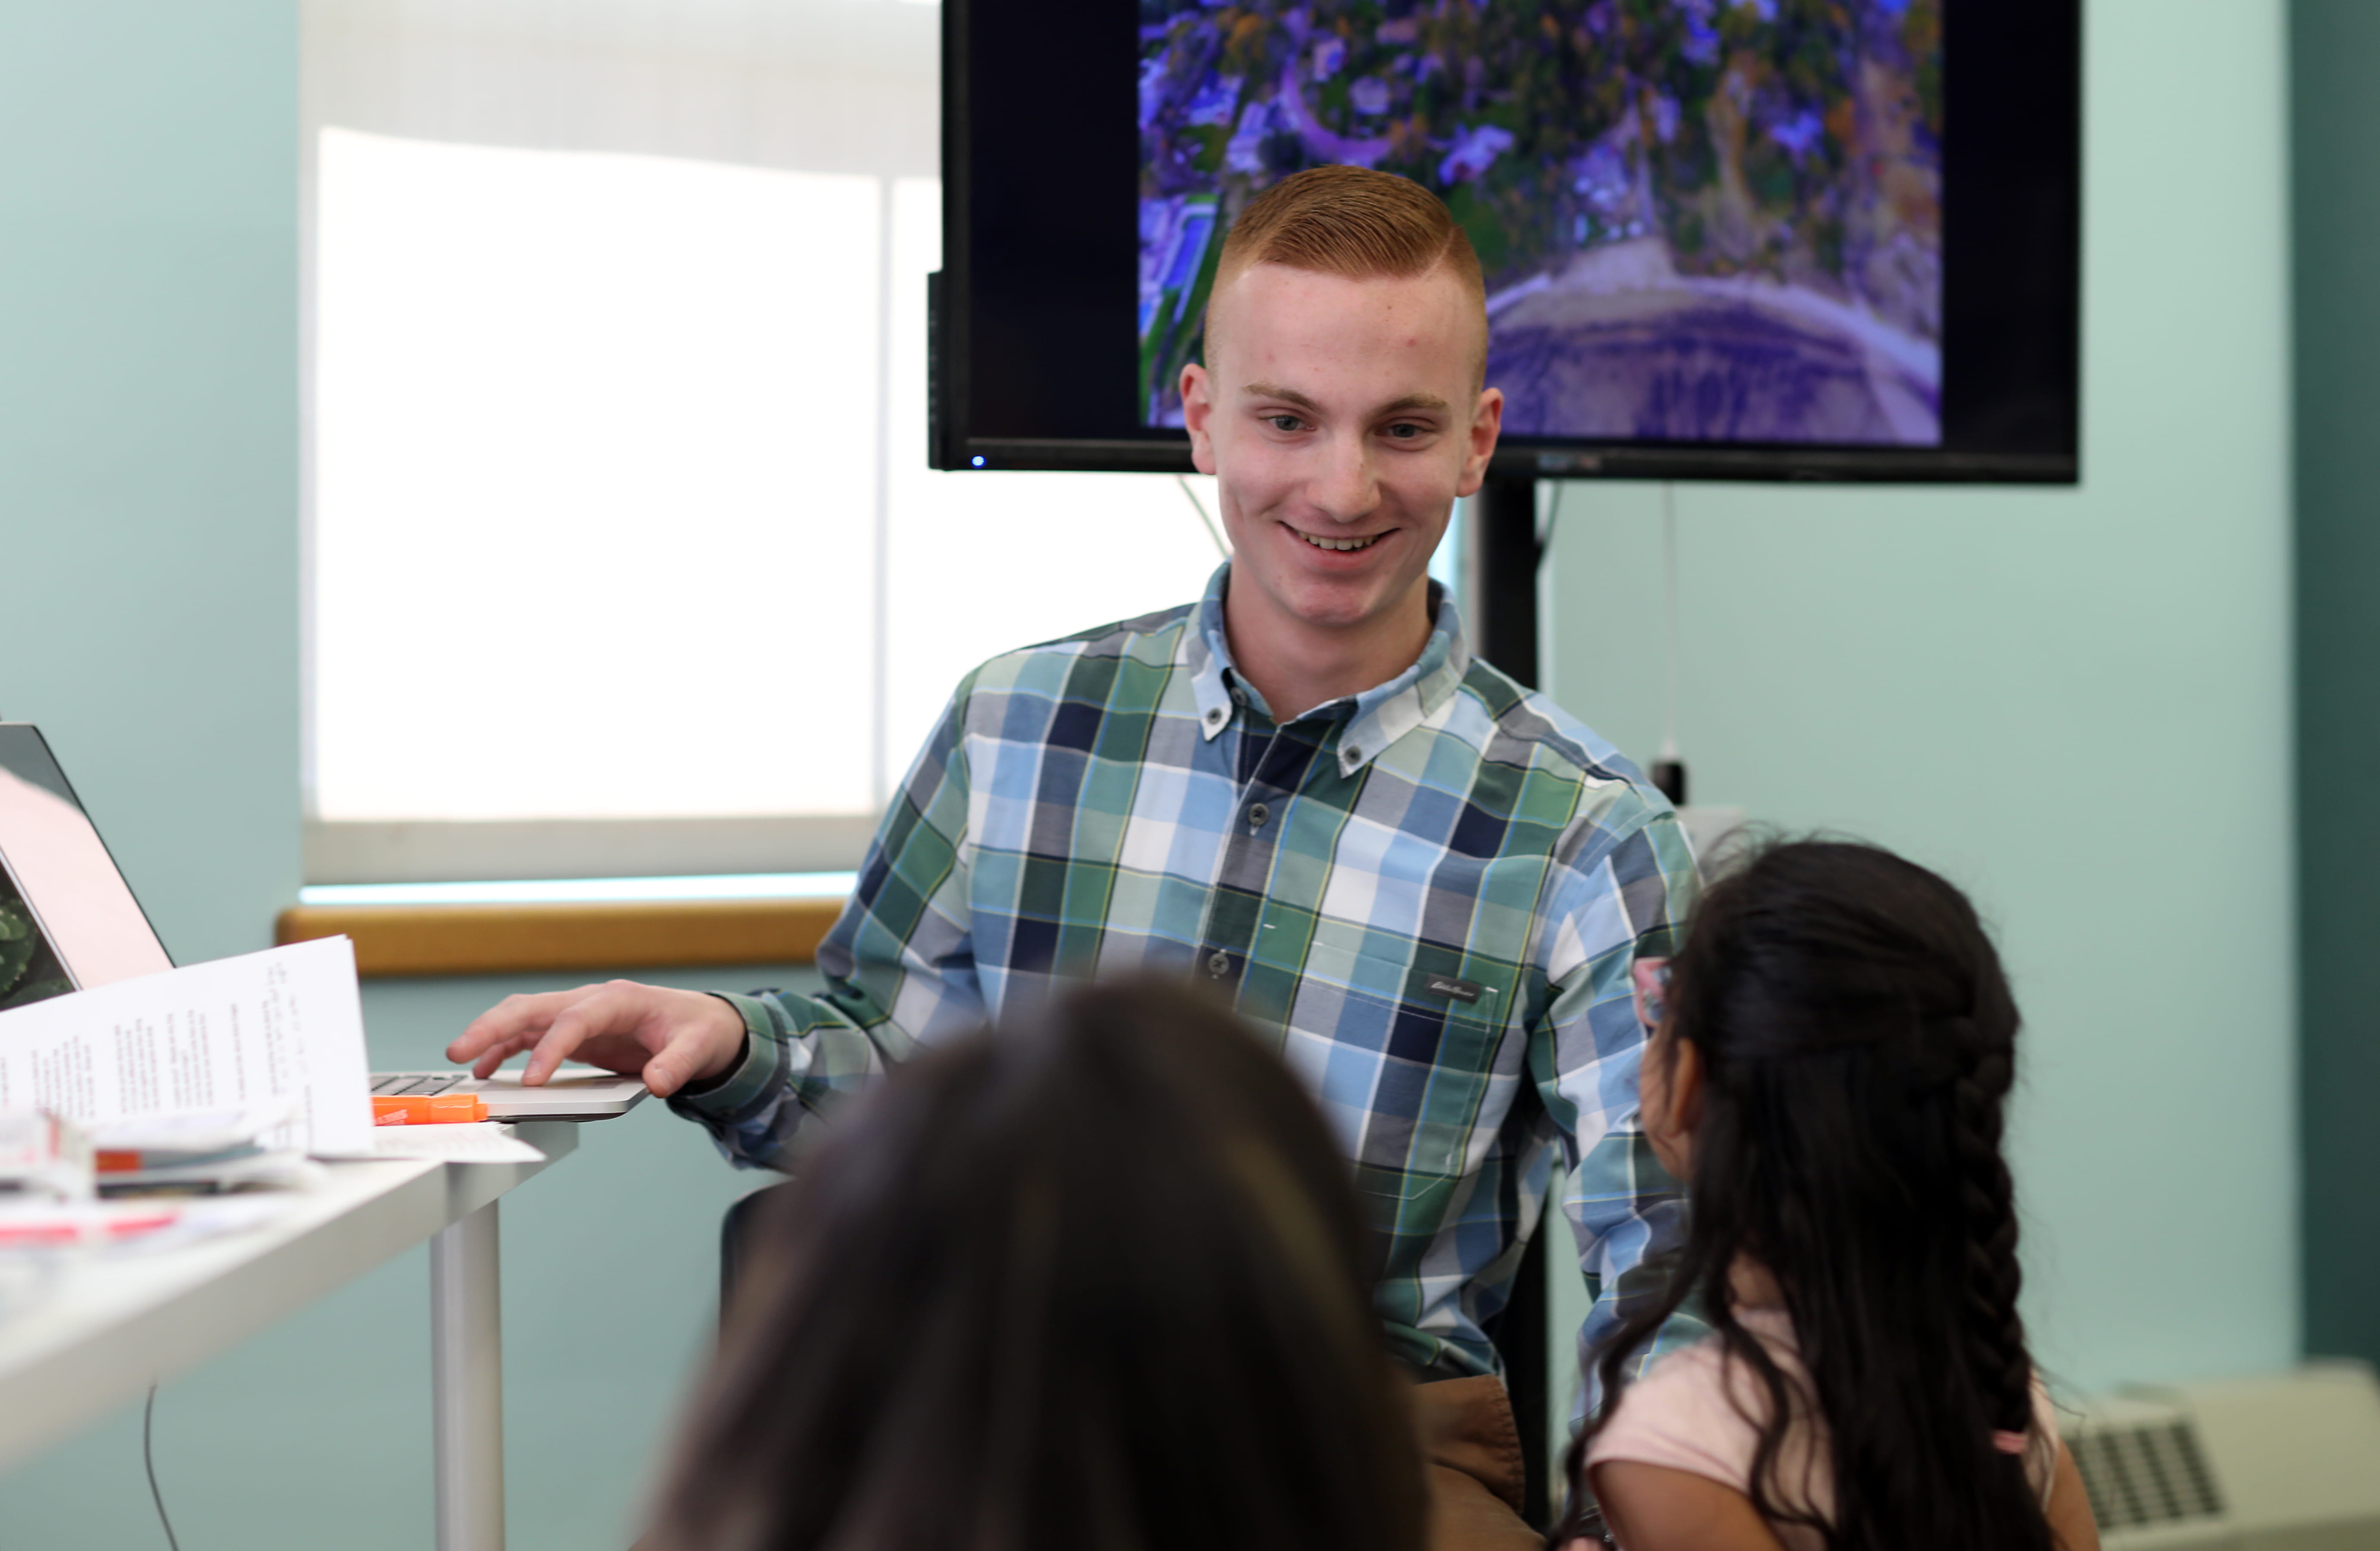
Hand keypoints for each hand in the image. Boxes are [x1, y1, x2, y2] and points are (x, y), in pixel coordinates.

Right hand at [446, 979, 746, 1098]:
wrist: (701, 1024)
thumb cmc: (697, 1029)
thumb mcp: (698, 1046)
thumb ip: (678, 1064)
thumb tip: (658, 1083)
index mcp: (619, 1000)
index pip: (574, 1019)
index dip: (550, 1048)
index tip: (532, 1081)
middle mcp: (591, 1002)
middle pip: (534, 1007)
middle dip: (495, 1027)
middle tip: (461, 1052)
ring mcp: (578, 1016)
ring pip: (524, 1017)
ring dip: (491, 1036)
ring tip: (461, 1061)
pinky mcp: (573, 1033)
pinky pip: (531, 1035)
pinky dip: (505, 1049)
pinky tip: (486, 1068)